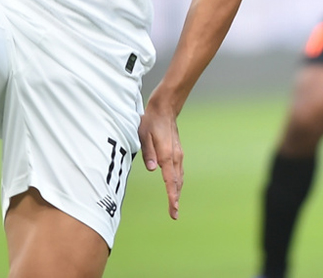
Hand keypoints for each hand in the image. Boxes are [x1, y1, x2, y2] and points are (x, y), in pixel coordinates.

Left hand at [138, 99, 183, 220]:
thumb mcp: (143, 134)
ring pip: (179, 177)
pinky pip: (178, 171)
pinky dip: (177, 181)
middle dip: (175, 198)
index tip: (174, 209)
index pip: (170, 181)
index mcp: (167, 155)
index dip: (172, 197)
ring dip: (177, 191)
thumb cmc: (151, 121)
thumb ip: (148, 152)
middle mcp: (175, 157)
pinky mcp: (177, 152)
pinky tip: (174, 186)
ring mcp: (178, 155)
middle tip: (174, 213)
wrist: (165, 109)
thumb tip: (152, 169)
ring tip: (174, 204)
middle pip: (177, 182)